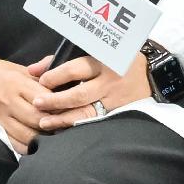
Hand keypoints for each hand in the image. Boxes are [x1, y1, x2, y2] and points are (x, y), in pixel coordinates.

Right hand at [0, 45, 55, 146]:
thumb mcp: (20, 67)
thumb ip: (43, 72)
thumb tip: (64, 75)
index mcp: (17, 82)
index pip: (45, 99)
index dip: (59, 106)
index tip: (67, 108)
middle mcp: (8, 100)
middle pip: (38, 120)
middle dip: (54, 124)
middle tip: (62, 124)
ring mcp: (0, 115)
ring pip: (27, 135)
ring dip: (42, 138)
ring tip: (51, 134)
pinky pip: (13, 143)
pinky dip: (27, 147)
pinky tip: (35, 143)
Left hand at [36, 48, 154, 123]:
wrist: (151, 75)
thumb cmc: (114, 61)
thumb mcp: (94, 52)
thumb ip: (62, 60)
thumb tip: (32, 71)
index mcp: (102, 61)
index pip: (75, 69)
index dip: (55, 76)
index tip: (41, 82)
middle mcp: (109, 82)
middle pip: (78, 94)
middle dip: (55, 100)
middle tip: (37, 103)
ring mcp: (115, 100)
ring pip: (86, 112)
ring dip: (63, 119)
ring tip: (44, 122)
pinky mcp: (118, 114)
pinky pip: (95, 121)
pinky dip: (77, 126)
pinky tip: (62, 130)